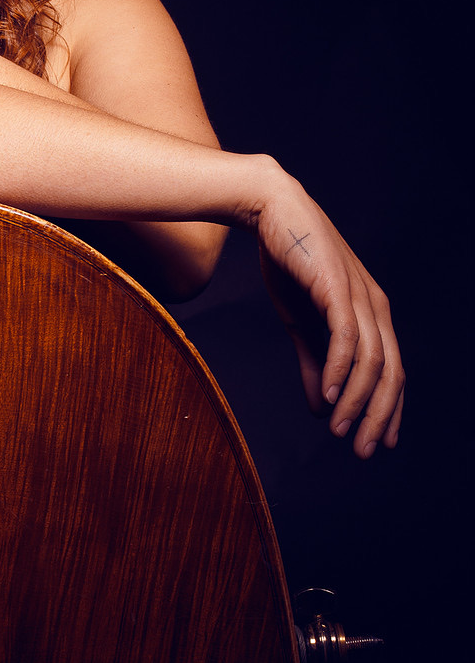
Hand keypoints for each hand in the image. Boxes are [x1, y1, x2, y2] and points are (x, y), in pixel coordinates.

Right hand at [251, 178, 402, 457]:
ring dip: (357, 402)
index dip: (389, 411)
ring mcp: (359, 297)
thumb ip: (312, 362)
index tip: (379, 443)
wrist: (271, 212)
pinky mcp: (336, 289)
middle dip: (379, 417)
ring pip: (371, 362)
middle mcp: (376, 308)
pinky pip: (345, 338)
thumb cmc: (288, 263)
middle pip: (390, 374)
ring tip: (341, 431)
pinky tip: (326, 396)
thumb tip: (320, 405)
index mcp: (372, 315)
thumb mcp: (300, 321)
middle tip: (364, 451)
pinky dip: (338, 370)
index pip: (392, 372)